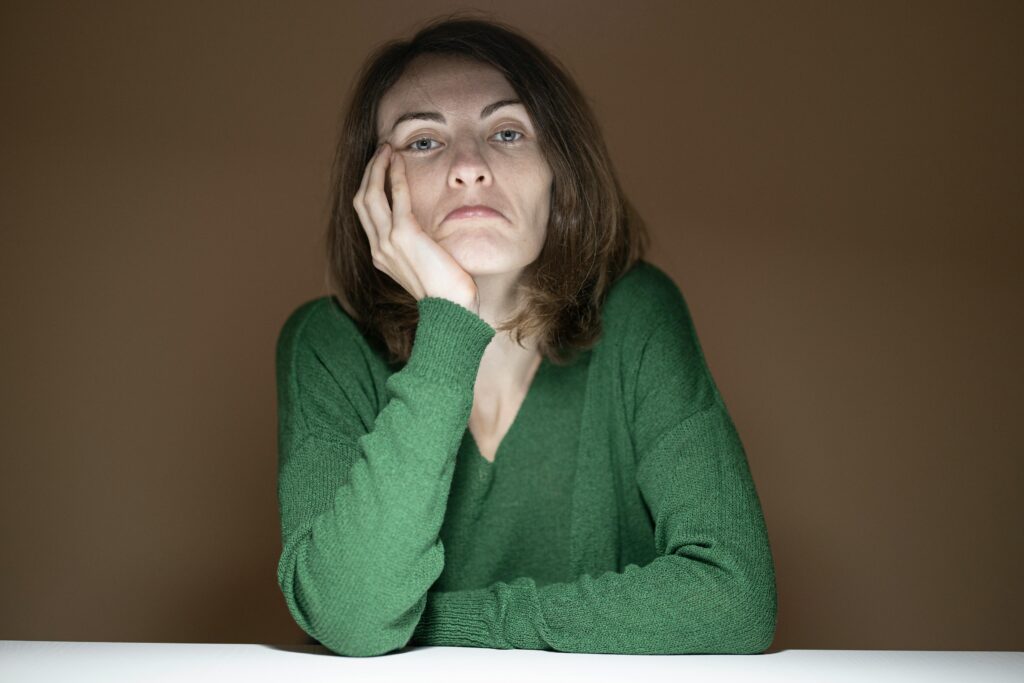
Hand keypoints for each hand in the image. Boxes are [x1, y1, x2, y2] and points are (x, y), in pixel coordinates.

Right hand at [352, 143, 479, 314]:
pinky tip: (400, 161)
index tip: (380, 168)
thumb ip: (419, 247)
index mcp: (380, 256)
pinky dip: (395, 175)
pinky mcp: (403, 235)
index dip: (369, 187)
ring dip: (378, 167)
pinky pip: (395, 196)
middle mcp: (378, 248)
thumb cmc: (448, 291)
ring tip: (388, 149)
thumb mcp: (427, 265)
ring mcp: (387, 242)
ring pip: (370, 194)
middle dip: (369, 172)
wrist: (452, 309)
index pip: (366, 215)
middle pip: (361, 200)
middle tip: (382, 151)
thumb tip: (429, 233)